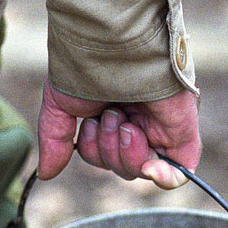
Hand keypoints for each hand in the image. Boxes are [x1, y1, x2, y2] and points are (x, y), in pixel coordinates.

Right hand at [37, 79, 200, 189]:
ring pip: (142, 169)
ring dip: (126, 152)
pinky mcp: (182, 133)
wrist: (116, 48)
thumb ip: (55, 140)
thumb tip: (46, 174)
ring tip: (124, 120)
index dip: (94, 151)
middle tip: (110, 116)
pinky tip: (151, 167)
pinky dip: (164, 178)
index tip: (92, 123)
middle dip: (108, 150)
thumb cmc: (87, 66)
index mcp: (112, 115)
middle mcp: (137, 122)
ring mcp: (161, 128)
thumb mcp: (62, 105)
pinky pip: (179, 173)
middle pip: (121, 166)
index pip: (103, 155)